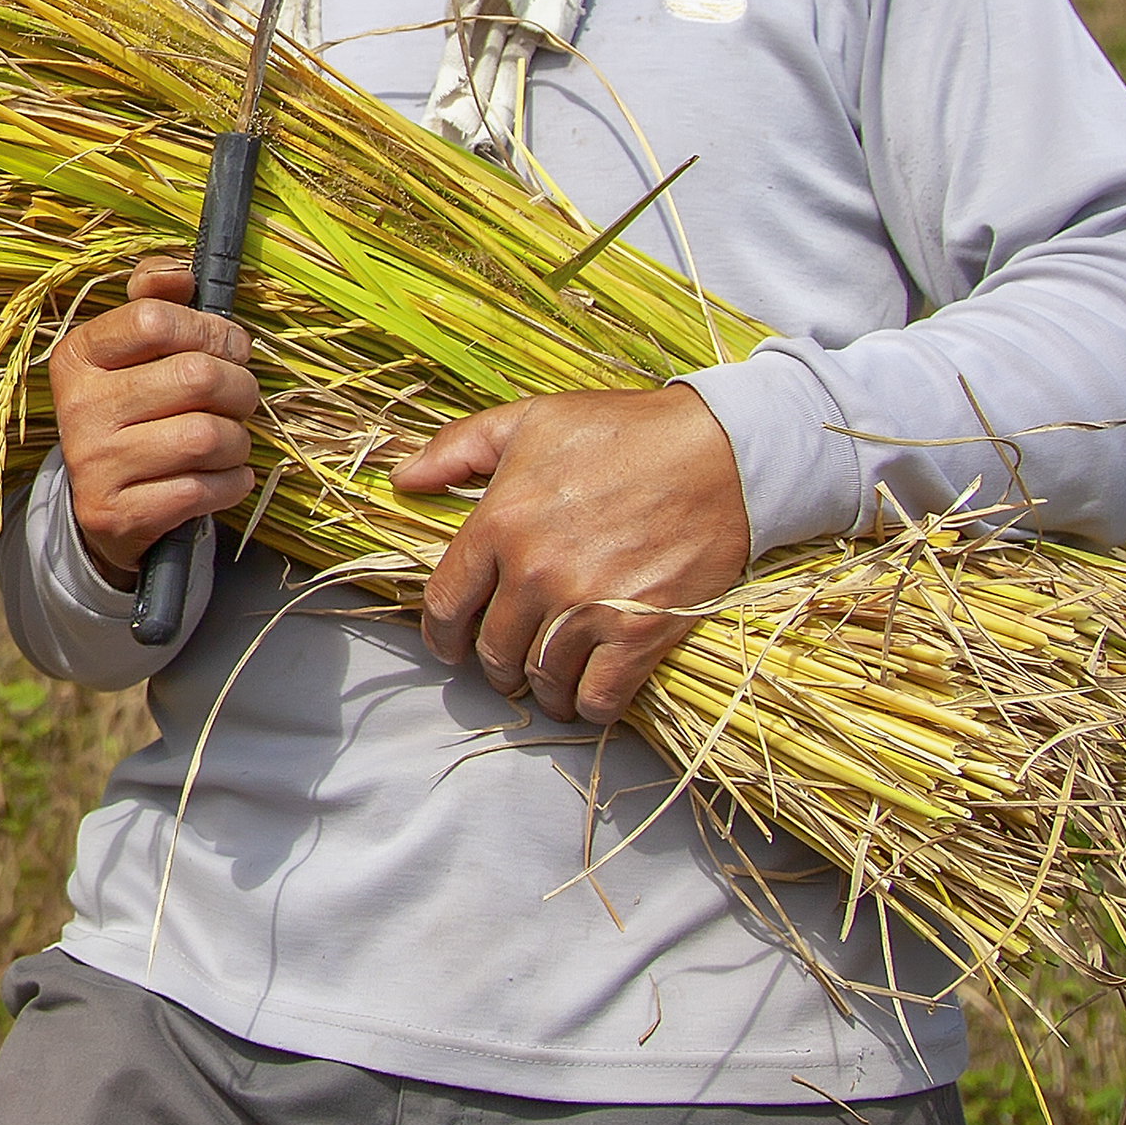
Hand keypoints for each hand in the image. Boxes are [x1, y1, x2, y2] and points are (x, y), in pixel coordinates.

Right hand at [46, 258, 258, 584]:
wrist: (105, 505)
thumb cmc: (134, 409)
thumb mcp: (130, 351)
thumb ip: (153, 297)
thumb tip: (181, 274)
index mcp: (79, 356)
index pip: (154, 319)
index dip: (210, 328)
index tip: (229, 345)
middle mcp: (79, 408)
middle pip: (196, 376)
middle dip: (240, 385)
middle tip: (242, 395)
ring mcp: (95, 465)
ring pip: (207, 436)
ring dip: (239, 438)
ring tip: (232, 438)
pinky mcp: (119, 514)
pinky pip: (204, 489)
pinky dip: (233, 482)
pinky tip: (227, 475)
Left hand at [402, 387, 748, 723]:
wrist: (720, 451)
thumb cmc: (623, 431)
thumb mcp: (531, 419)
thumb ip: (459, 448)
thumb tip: (405, 479)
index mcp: (500, 523)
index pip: (445, 605)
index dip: (441, 636)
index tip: (450, 645)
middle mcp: (535, 573)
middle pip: (492, 652)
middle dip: (494, 664)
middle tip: (507, 661)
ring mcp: (587, 608)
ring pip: (541, 680)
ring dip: (540, 688)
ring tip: (547, 680)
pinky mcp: (640, 634)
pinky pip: (598, 698)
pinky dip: (588, 704)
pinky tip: (588, 692)